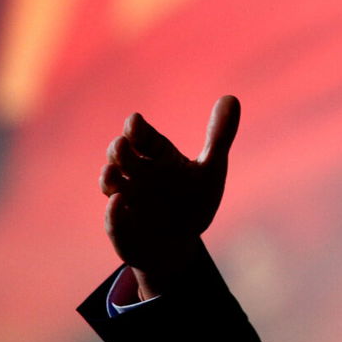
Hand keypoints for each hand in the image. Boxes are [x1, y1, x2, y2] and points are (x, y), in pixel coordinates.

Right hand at [99, 95, 239, 298]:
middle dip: (120, 150)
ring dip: (109, 177)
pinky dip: (113, 213)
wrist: (179, 244)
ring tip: (112, 171)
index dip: (136, 128)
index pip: (142, 136)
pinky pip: (113, 220)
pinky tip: (118, 204)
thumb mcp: (210, 169)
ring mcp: (126, 200)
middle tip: (124, 144)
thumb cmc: (192, 201)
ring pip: (110, 184)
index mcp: (157, 157)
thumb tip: (232, 97)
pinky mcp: (122, 228)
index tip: (135, 121)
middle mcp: (136, 175)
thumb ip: (219, 136)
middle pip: (120, 156)